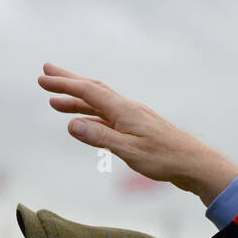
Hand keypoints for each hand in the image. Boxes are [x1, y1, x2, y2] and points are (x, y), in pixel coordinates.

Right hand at [37, 62, 237, 205]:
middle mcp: (127, 109)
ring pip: (98, 103)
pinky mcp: (136, 129)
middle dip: (68, 81)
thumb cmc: (164, 159)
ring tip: (55, 101)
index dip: (64, 85)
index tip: (43, 79)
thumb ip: (100, 137)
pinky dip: (89, 115)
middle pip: (92, 90)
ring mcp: (132, 118)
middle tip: (46, 73)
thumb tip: (71, 124)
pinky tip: (82, 121)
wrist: (194, 164)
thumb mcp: (129, 151)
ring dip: (76, 101)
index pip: (88, 92)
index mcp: (124, 110)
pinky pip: (106, 116)